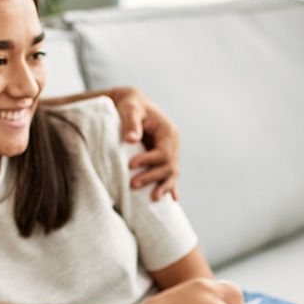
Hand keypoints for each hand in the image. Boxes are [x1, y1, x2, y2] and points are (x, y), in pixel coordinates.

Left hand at [108, 86, 180, 200]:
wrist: (132, 104)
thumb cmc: (130, 105)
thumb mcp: (130, 109)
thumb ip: (131, 123)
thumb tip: (131, 139)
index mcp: (168, 132)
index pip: (163, 153)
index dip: (149, 161)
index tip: (131, 165)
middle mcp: (172, 144)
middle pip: (169, 166)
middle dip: (153, 177)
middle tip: (133, 184)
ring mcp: (170, 152)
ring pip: (171, 174)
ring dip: (163, 186)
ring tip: (153, 198)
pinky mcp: (163, 158)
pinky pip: (169, 175)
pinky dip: (170, 186)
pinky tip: (172, 199)